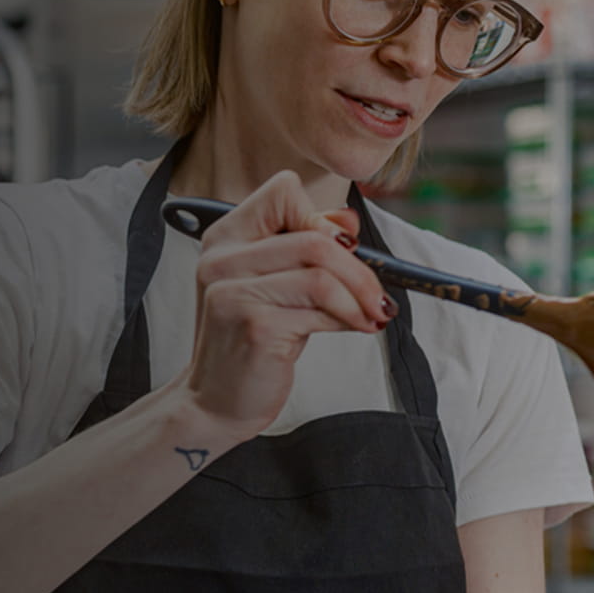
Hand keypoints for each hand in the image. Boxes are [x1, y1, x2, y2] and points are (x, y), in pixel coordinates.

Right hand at [178, 171, 393, 437]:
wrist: (217, 400)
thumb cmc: (251, 339)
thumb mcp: (274, 283)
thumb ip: (305, 246)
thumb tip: (348, 221)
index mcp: (225, 237)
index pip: (282, 192)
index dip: (320, 218)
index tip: (342, 249)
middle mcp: (222, 259)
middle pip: (315, 239)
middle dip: (359, 269)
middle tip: (376, 296)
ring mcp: (234, 293)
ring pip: (322, 274)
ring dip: (359, 297)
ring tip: (370, 316)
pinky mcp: (255, 327)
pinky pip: (320, 311)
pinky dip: (348, 319)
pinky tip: (353, 328)